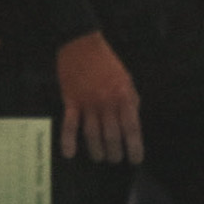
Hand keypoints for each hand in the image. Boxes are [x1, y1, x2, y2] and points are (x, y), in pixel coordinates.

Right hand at [55, 32, 142, 163]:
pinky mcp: (71, 100)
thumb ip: (131, 100)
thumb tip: (132, 119)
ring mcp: (87, 103)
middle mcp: (106, 104)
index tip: (135, 159)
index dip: (134, 147)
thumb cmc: (107, 61)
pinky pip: (69, 124)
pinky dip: (68, 139)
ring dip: (97, 150)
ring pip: (92, 133)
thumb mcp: (127, 79)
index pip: (131, 129)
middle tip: (115, 159)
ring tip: (99, 158)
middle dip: (115, 152)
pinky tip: (69, 153)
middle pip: (112, 135)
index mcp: (123, 97)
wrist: (81, 43)